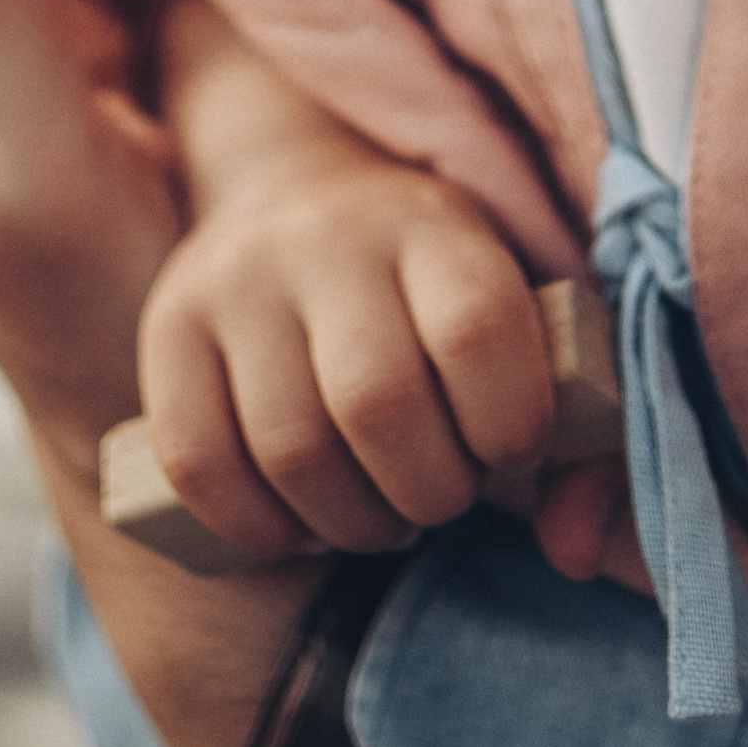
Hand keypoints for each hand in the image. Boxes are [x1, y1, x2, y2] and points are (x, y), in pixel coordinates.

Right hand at [137, 87, 556, 558]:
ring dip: (349, 522)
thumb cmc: (432, 294)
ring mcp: (238, 281)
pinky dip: (257, 527)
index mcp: (435, 226)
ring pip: (290, 448)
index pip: (477, 329)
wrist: (294, 193)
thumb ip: (579, 447)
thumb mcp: (519, 325)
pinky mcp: (167, 330)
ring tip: (375, 509)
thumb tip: (577, 553)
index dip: (509, 425)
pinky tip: (297, 520)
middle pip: (377, 402)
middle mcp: (329, 240)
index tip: (508, 450)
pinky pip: (201, 466)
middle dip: (426, 491)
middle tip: (437, 495)